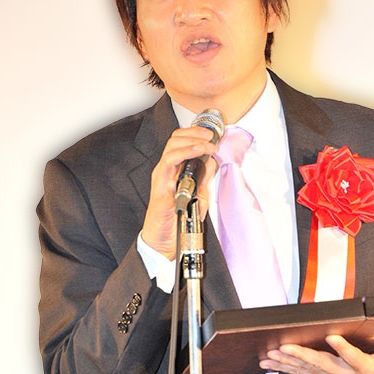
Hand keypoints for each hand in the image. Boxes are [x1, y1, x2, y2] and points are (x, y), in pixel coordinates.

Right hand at [140, 125, 217, 259]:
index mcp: (173, 169)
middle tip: (211, 138)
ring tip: (207, 146)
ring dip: (192, 143)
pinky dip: (183, 156)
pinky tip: (196, 156)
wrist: (162, 240)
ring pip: (172, 149)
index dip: (194, 132)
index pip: (179, 140)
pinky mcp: (161, 188)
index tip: (210, 133)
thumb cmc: (176, 219)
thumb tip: (212, 161)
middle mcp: (165, 170)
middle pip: (174, 140)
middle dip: (194, 134)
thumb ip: (203, 177)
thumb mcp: (198, 194)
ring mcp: (161, 178)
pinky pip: (168, 166)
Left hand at [260, 334, 373, 373]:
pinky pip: (302, 373)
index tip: (332, 338)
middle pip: (321, 365)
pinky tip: (270, 362)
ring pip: (307, 370)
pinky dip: (285, 367)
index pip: (354, 358)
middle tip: (283, 348)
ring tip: (269, 356)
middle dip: (301, 356)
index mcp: (364, 368)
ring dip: (286, 363)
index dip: (343, 349)